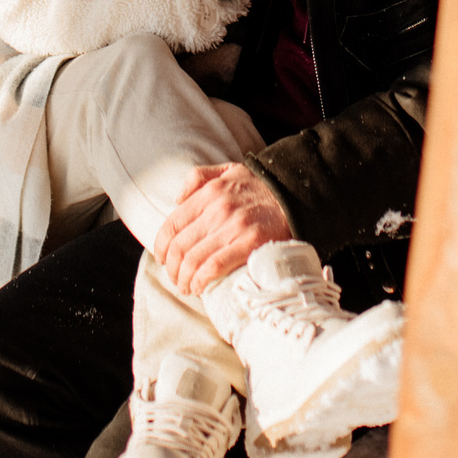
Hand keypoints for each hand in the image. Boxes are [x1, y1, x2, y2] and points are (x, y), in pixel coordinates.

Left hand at [153, 163, 294, 294]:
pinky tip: (200, 288)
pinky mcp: (250, 243)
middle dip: (173, 270)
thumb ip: (198, 177)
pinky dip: (202, 280)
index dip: (161, 248)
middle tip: (177, 280)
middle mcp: (217, 209)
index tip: (164, 261)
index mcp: (208, 193)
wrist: (296, 193)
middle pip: (180, 247)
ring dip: (185, 280)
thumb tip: (177, 199)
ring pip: (194, 260)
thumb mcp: (227, 170)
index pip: (171, 225)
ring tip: (188, 287)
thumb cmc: (260, 186)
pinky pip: (215, 266)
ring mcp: (234, 227)